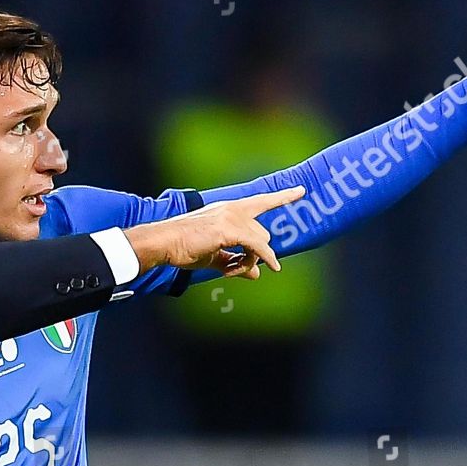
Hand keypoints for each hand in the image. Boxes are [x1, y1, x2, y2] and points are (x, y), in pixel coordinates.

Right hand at [124, 186, 305, 278]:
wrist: (165, 243)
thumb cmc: (184, 248)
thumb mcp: (215, 257)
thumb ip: (236, 263)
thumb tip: (257, 275)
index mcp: (228, 210)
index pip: (261, 201)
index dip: (282, 196)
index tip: (301, 190)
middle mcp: (233, 209)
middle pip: (262, 234)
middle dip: (253, 256)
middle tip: (232, 270)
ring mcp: (232, 217)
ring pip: (261, 242)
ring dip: (249, 261)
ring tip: (228, 271)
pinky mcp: (230, 229)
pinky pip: (258, 246)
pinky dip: (266, 258)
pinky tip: (272, 267)